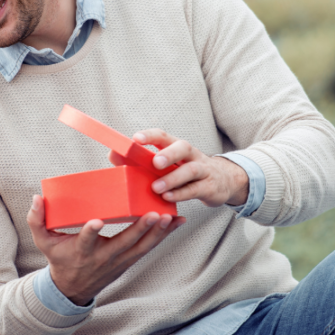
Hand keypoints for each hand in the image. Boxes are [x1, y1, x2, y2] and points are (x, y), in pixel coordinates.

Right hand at [26, 195, 184, 305]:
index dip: (91, 232)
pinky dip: (164, 235)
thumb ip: (36, 220)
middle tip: (154, 214)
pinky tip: (177, 222)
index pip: (85, 241)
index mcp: (81, 251)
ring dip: (158, 232)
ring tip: (171, 216)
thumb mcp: (43, 242)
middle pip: (124, 243)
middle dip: (140, 229)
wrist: (73, 289)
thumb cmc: (59, 259)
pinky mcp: (129, 260)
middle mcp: (103, 257)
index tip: (97, 222)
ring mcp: (119, 260)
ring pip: (142, 246)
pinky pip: (149, 247)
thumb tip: (37, 197)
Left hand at [108, 129, 248, 207]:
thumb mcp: (166, 164)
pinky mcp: (209, 187)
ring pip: (190, 170)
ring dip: (172, 178)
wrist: (222, 181)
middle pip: (182, 147)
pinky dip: (181, 193)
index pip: (163, 136)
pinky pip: (195, 189)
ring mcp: (202, 170)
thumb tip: (112, 155)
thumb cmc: (184, 171)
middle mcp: (191, 155)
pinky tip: (168, 198)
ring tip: (157, 188)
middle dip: (168, 154)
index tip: (135, 139)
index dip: (150, 136)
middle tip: (154, 162)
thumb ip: (141, 160)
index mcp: (176, 146)